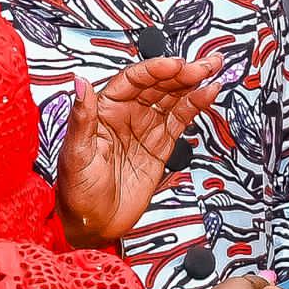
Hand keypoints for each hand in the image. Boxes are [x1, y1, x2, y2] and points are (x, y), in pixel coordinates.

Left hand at [54, 51, 224, 247]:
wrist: (94, 224)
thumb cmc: (76, 191)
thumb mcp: (75, 155)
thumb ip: (82, 119)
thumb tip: (80, 83)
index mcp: (103, 110)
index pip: (132, 80)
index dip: (155, 70)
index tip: (175, 65)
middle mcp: (126, 114)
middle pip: (158, 84)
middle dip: (182, 72)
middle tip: (204, 65)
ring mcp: (145, 128)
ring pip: (172, 98)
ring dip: (193, 83)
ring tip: (213, 70)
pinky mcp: (161, 146)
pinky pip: (180, 119)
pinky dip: (195, 105)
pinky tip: (208, 93)